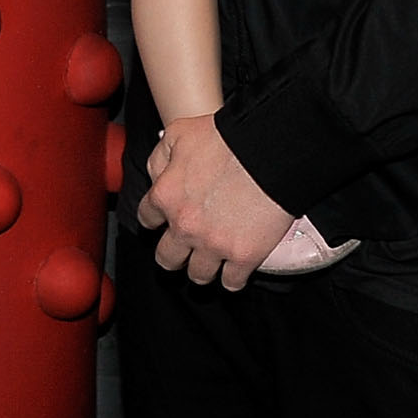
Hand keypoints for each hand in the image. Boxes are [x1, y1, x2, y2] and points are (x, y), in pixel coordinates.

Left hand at [133, 115, 293, 290]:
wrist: (270, 153)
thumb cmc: (226, 139)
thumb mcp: (179, 134)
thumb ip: (160, 157)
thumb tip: (157, 176)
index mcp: (166, 197)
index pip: (147, 219)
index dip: (155, 221)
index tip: (163, 222)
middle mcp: (184, 226)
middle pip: (167, 258)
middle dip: (173, 256)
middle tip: (182, 253)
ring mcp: (213, 245)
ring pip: (198, 276)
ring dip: (201, 271)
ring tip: (209, 265)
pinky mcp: (243, 256)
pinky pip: (231, 283)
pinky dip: (232, 280)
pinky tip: (235, 273)